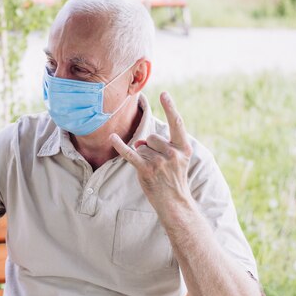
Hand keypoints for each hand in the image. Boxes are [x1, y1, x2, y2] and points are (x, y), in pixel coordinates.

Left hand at [109, 92, 192, 211]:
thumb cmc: (174, 178)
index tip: (163, 94)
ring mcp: (159, 161)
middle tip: (159, 165)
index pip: (176, 123)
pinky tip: (112, 138)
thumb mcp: (178, 159)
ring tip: (154, 171)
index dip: (170, 107)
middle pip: (151, 137)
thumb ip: (162, 145)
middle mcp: (172, 152)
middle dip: (150, 148)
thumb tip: (139, 142)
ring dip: (143, 157)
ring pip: (141, 147)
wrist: (174, 202)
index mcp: (183, 147)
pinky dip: (119, 146)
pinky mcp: (146, 170)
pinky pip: (130, 154)